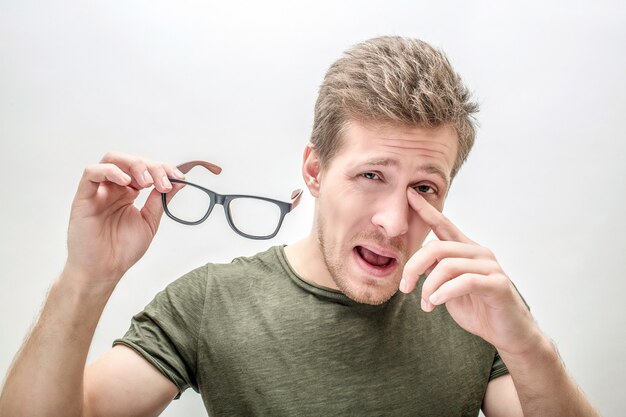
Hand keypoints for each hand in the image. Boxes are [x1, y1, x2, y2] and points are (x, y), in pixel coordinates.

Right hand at [64, 152, 185, 288]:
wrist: (104, 270)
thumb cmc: (122, 250)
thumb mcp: (149, 221)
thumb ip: (159, 200)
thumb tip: (178, 182)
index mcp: (128, 192)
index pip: (145, 169)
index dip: (163, 168)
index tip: (179, 177)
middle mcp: (114, 187)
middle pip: (131, 161)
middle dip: (151, 166)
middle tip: (165, 182)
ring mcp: (98, 190)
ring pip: (112, 159)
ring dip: (133, 164)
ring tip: (147, 182)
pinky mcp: (83, 196)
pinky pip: (91, 173)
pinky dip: (110, 171)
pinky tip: (127, 183)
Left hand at [400, 188, 540, 355]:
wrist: (508, 333)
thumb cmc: (477, 309)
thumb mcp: (448, 288)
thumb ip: (435, 271)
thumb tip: (417, 261)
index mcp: (466, 250)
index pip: (443, 224)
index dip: (425, 209)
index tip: (408, 193)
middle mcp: (479, 252)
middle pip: (436, 248)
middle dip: (413, 267)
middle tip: (405, 288)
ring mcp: (490, 266)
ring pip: (447, 265)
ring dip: (429, 288)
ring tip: (426, 305)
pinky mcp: (498, 284)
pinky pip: (464, 281)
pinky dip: (444, 293)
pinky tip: (435, 303)